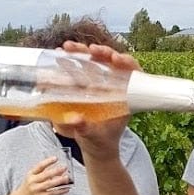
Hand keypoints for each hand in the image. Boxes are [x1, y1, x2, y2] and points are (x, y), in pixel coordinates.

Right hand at [1, 157, 70, 194]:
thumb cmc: (29, 187)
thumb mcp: (33, 178)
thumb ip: (45, 173)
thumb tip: (60, 171)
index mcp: (30, 174)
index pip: (40, 166)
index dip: (48, 161)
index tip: (56, 158)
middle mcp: (32, 181)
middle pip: (46, 175)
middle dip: (56, 170)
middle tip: (64, 167)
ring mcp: (36, 190)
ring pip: (49, 184)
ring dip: (59, 180)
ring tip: (67, 177)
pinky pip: (52, 194)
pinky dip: (60, 191)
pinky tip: (66, 189)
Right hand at [57, 41, 136, 158]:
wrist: (96, 146)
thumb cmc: (100, 142)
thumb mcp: (93, 137)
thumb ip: (85, 129)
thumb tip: (75, 119)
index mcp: (125, 98)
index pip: (132, 73)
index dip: (126, 62)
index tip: (115, 59)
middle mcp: (114, 87)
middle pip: (112, 61)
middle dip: (101, 52)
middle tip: (90, 49)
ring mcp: (101, 84)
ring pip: (96, 61)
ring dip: (82, 52)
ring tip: (67, 47)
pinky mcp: (88, 85)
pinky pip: (82, 68)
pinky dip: (73, 60)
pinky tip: (61, 55)